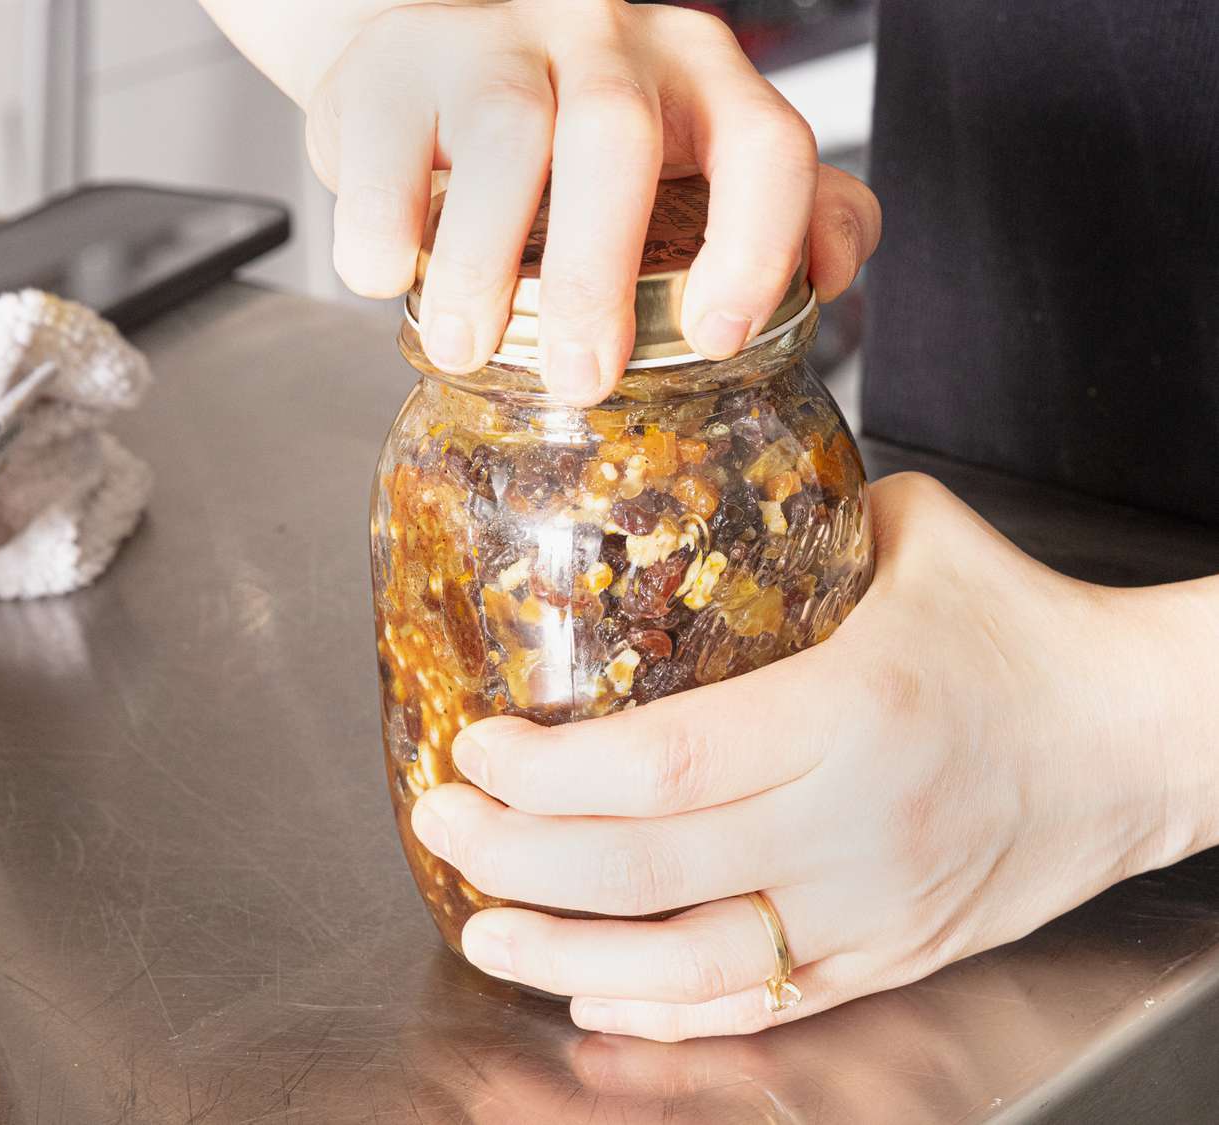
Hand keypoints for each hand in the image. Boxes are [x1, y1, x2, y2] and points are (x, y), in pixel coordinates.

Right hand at [304, 0, 879, 402]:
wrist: (422, 65)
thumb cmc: (561, 139)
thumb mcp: (680, 157)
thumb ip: (769, 207)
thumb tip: (831, 269)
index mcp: (696, 73)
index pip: (762, 142)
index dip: (755, 244)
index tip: (720, 336)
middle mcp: (605, 40)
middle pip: (617, 138)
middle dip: (600, 276)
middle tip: (583, 377)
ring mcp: (494, 42)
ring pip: (502, 139)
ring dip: (481, 265)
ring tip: (466, 347)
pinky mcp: (393, 67)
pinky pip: (387, 147)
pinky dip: (383, 229)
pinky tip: (388, 279)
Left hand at [409, 472, 1218, 1040]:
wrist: (1138, 739)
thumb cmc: (1023, 630)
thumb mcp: (912, 536)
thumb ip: (791, 522)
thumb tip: (685, 500)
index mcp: (847, 710)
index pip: (663, 764)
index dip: (547, 773)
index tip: (476, 749)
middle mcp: (852, 825)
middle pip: (648, 870)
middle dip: (518, 857)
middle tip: (442, 824)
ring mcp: (870, 909)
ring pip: (692, 965)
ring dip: (566, 956)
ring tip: (483, 930)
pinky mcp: (888, 957)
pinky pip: (762, 1006)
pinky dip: (665, 1009)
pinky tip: (592, 992)